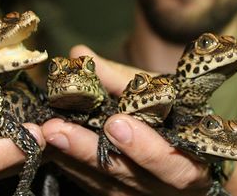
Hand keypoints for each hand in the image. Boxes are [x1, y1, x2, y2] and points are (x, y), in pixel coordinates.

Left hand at [42, 45, 211, 194]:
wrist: (184, 152)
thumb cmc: (176, 118)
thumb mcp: (159, 96)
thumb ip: (122, 79)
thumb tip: (79, 54)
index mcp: (192, 163)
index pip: (175, 165)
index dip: (146, 148)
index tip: (115, 122)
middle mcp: (165, 188)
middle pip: (128, 177)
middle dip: (90, 152)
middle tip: (58, 129)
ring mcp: (138, 195)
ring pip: (103, 183)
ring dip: (70, 158)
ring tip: (45, 133)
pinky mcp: (116, 195)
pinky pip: (89, 184)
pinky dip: (68, 164)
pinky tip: (48, 146)